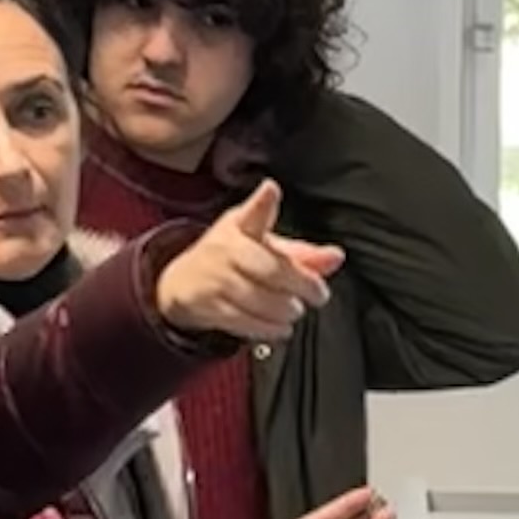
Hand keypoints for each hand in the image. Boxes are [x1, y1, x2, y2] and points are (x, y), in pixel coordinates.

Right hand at [154, 178, 342, 347]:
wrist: (183, 283)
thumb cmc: (232, 260)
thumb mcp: (264, 247)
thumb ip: (303, 255)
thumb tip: (336, 257)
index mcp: (242, 225)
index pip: (253, 211)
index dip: (262, 202)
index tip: (271, 190)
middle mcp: (225, 247)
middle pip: (270, 267)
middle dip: (301, 283)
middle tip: (318, 294)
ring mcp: (213, 277)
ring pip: (257, 298)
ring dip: (285, 309)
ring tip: (294, 310)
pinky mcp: (206, 304)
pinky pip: (243, 320)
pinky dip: (268, 328)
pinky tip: (281, 327)